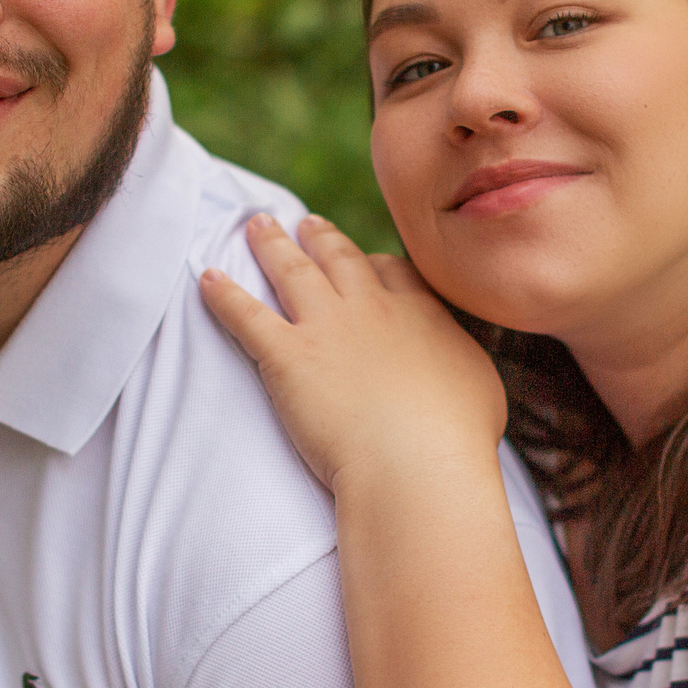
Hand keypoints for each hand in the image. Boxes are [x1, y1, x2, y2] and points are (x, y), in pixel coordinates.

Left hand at [200, 213, 507, 495]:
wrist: (418, 464)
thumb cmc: (458, 440)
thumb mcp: (481, 389)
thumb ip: (463, 364)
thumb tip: (459, 363)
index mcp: (419, 314)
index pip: (391, 271)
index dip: (372, 263)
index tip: (363, 260)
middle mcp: (371, 309)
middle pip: (339, 258)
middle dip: (319, 237)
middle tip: (303, 222)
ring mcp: (327, 328)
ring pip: (291, 271)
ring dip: (271, 245)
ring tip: (256, 225)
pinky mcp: (287, 357)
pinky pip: (246, 316)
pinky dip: (222, 295)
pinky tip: (206, 278)